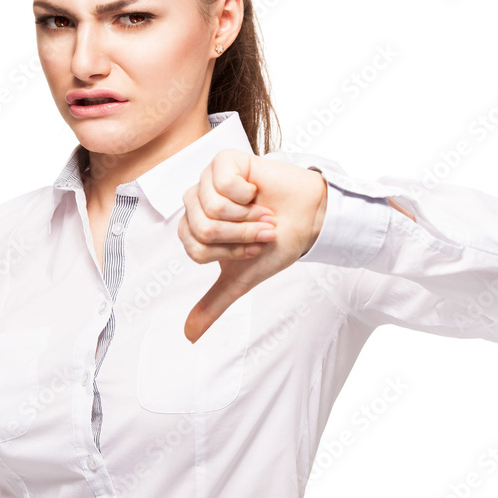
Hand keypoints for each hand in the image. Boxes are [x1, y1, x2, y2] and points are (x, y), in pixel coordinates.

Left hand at [178, 149, 326, 341]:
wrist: (309, 219)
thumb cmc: (275, 244)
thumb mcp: (241, 279)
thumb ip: (213, 303)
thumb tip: (189, 336)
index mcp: (194, 227)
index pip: (195, 248)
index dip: (228, 253)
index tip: (252, 249)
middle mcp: (197, 202)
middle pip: (202, 228)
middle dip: (240, 236)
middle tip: (262, 230)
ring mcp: (209, 179)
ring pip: (213, 208)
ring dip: (247, 218)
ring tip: (265, 213)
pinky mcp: (225, 161)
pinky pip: (223, 183)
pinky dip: (247, 195)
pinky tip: (258, 192)